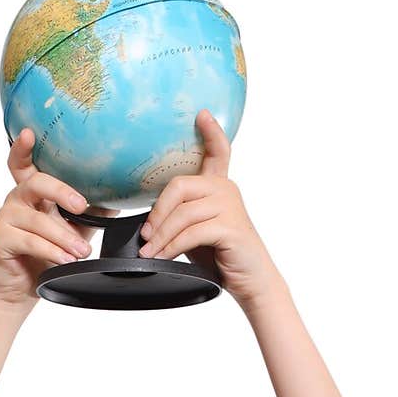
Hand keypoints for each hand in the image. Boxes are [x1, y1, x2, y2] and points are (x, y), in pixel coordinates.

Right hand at [0, 128, 120, 308]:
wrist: (22, 288)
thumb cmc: (45, 255)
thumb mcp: (74, 230)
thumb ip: (91, 213)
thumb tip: (120, 197)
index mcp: (32, 192)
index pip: (22, 164)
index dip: (23, 147)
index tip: (30, 133)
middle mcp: (16, 200)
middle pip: (35, 183)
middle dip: (61, 191)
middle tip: (82, 206)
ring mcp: (7, 219)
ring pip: (38, 220)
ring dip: (64, 236)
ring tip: (83, 250)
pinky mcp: (1, 241)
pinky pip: (30, 241)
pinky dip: (51, 251)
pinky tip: (65, 259)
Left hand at [137, 109, 277, 306]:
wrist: (252, 282)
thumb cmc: (222, 257)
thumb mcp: (197, 231)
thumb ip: (181, 216)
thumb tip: (147, 224)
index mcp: (220, 186)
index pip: (218, 151)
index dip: (211, 132)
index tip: (201, 114)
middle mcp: (227, 190)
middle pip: (180, 186)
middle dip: (157, 213)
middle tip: (145, 235)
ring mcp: (230, 207)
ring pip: (182, 214)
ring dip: (160, 237)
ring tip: (148, 253)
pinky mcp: (231, 227)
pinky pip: (191, 233)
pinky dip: (171, 247)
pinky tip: (162, 257)